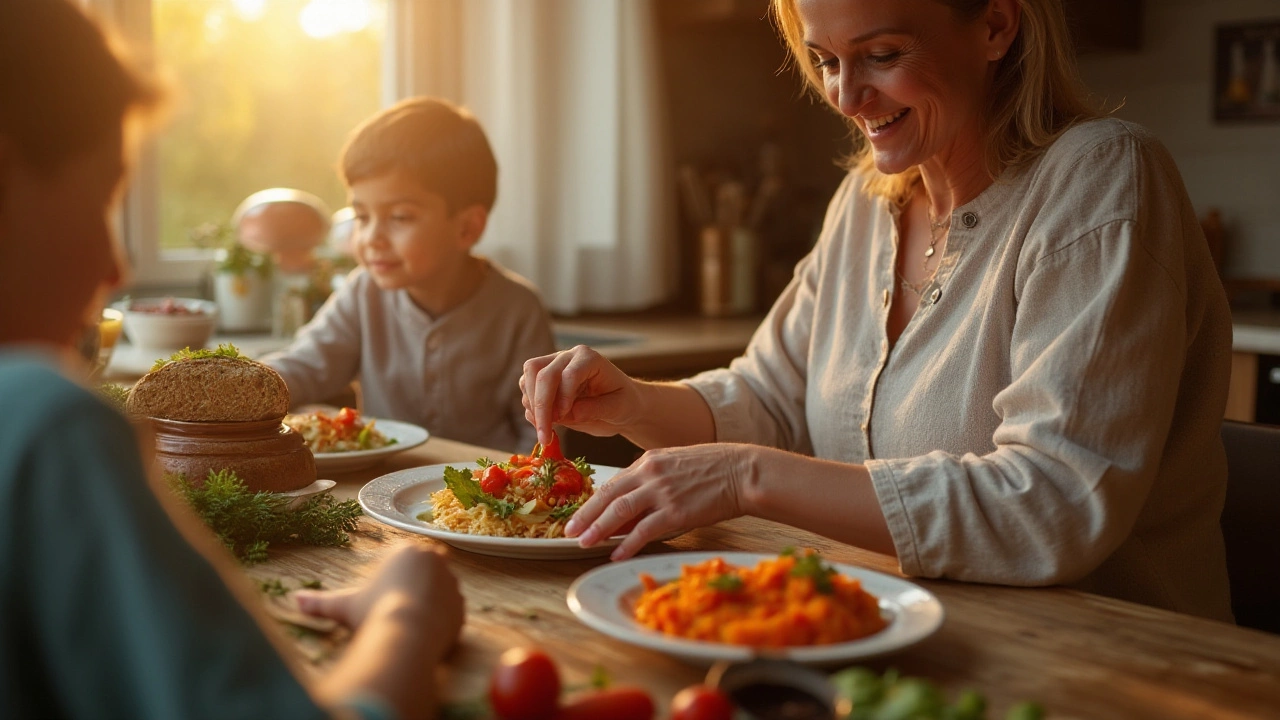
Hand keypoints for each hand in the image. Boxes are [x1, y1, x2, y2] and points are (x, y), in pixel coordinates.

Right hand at [295, 543, 462, 657]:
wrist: (405, 636)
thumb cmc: (372, 614)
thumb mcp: (343, 606)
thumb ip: (320, 602)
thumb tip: (294, 599)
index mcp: (407, 550)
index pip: (402, 558)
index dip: (392, 579)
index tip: (384, 596)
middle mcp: (435, 559)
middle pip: (423, 572)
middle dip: (412, 588)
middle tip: (396, 609)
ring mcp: (452, 581)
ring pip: (440, 591)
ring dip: (428, 603)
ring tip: (408, 623)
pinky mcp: (463, 604)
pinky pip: (451, 611)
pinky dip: (440, 621)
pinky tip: (423, 633)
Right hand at [520, 345, 643, 445]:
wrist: (620, 405)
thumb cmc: (623, 403)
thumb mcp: (618, 408)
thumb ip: (595, 409)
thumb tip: (567, 413)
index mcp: (589, 358)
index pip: (568, 374)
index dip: (563, 397)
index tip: (563, 418)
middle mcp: (566, 358)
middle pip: (540, 373)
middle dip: (540, 406)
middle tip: (544, 435)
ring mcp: (552, 367)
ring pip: (527, 380)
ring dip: (533, 409)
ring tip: (547, 433)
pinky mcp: (542, 382)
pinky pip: (527, 393)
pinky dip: (531, 412)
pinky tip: (545, 427)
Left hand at [566, 443, 751, 559]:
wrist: (742, 471)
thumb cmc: (714, 469)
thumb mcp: (676, 464)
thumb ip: (653, 479)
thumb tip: (635, 501)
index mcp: (649, 461)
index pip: (613, 483)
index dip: (593, 501)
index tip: (580, 515)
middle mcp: (650, 474)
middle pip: (608, 496)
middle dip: (585, 516)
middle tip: (569, 532)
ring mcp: (662, 492)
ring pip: (619, 512)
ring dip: (598, 529)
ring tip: (583, 543)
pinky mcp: (676, 512)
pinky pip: (644, 530)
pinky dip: (627, 543)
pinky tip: (616, 553)